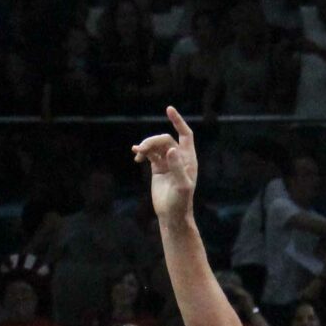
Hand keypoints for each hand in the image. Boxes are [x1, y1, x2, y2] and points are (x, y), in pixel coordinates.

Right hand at [130, 104, 199, 224]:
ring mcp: (168, 162)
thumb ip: (177, 167)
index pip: (185, 135)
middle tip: (142, 149)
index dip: (178, 121)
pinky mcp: (158, 168)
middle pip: (165, 139)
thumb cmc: (181, 203)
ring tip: (137, 153)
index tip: (168, 109)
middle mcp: (179, 158)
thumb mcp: (181, 186)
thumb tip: (170, 149)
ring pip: (156, 145)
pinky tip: (136, 154)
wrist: (172, 215)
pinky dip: (142, 152)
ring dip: (146, 146)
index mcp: (189, 159)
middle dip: (152, 141)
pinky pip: (150, 154)